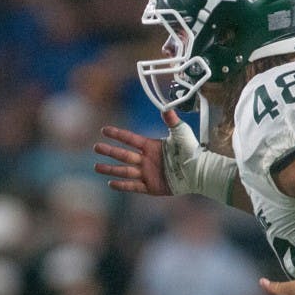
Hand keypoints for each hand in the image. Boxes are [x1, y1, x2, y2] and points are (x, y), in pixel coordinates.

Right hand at [94, 110, 236, 202]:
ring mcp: (147, 173)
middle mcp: (146, 159)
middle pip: (123, 155)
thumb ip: (172, 121)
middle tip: (95, 147)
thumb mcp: (182, 133)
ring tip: (96, 167)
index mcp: (151, 146)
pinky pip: (133, 186)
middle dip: (109, 151)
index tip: (104, 130)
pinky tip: (110, 183)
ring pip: (124, 170)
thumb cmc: (191, 151)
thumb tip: (166, 108)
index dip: (117, 134)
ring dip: (110, 169)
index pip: (130, 139)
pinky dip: (122, 185)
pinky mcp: (151, 186)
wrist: (199, 171)